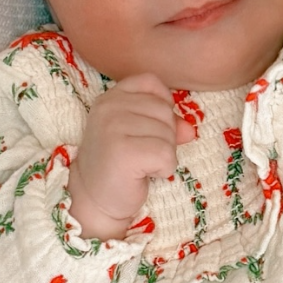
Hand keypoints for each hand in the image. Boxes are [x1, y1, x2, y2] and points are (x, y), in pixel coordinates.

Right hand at [67, 73, 196, 239]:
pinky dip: (163, 169)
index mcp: (110, 97)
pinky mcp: (123, 152)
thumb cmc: (118, 165)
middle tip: (141, 154)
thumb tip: (189, 130)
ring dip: (163, 155)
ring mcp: (114, 128)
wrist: (93, 200)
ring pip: (169, 134)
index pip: (152, 83)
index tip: (146, 130)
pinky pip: (166, 155)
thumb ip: (165, 122)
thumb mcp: (140, 134)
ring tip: (140, 165)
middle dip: (164, 137)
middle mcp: (109, 108)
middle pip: (165, 111)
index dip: (161, 106)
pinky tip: (143, 175)